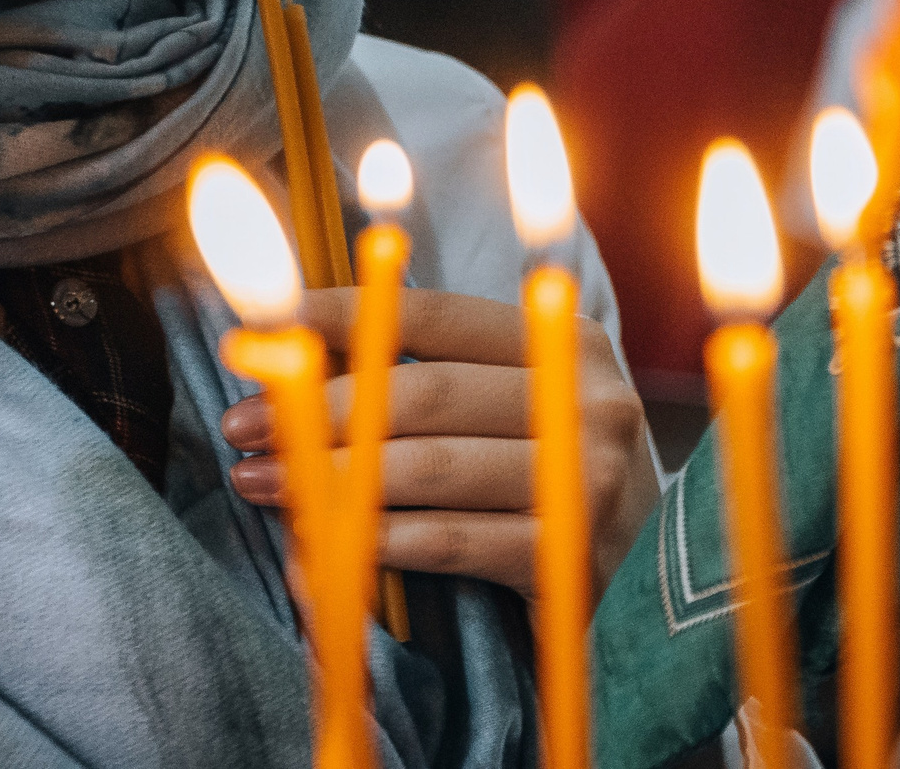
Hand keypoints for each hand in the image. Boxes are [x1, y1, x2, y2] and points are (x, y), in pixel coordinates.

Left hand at [220, 287, 656, 599]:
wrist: (659, 585)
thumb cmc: (558, 478)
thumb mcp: (519, 406)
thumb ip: (437, 366)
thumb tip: (300, 339)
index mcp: (570, 344)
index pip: (434, 315)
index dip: (338, 315)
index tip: (258, 329)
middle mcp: (591, 402)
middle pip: (424, 393)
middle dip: (317, 408)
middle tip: (241, 425)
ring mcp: (589, 482)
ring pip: (430, 468)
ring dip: (329, 476)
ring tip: (257, 481)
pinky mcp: (572, 559)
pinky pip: (452, 542)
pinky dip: (377, 538)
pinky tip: (323, 540)